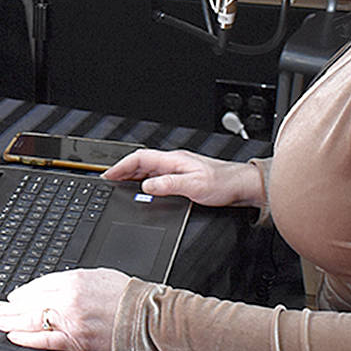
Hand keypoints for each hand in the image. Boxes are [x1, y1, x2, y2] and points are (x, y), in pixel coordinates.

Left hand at [0, 268, 131, 350]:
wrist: (145, 318)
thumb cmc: (126, 296)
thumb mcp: (97, 276)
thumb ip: (72, 280)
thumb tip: (50, 286)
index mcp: (74, 280)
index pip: (38, 285)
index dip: (23, 292)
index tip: (15, 296)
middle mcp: (68, 299)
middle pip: (30, 302)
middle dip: (12, 307)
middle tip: (1, 309)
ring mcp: (70, 321)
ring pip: (32, 321)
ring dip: (13, 322)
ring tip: (2, 322)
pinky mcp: (75, 341)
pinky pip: (44, 340)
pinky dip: (27, 339)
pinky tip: (15, 337)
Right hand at [102, 148, 263, 207]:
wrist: (242, 186)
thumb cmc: (224, 183)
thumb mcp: (194, 185)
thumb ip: (169, 185)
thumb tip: (146, 186)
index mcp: (174, 160)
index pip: (140, 158)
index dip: (121, 166)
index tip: (108, 175)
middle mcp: (175, 162)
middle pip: (141, 163)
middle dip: (122, 172)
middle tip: (109, 183)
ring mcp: (178, 169)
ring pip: (148, 171)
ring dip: (132, 178)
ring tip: (120, 188)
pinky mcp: (183, 178)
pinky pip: (157, 178)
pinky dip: (144, 184)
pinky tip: (143, 192)